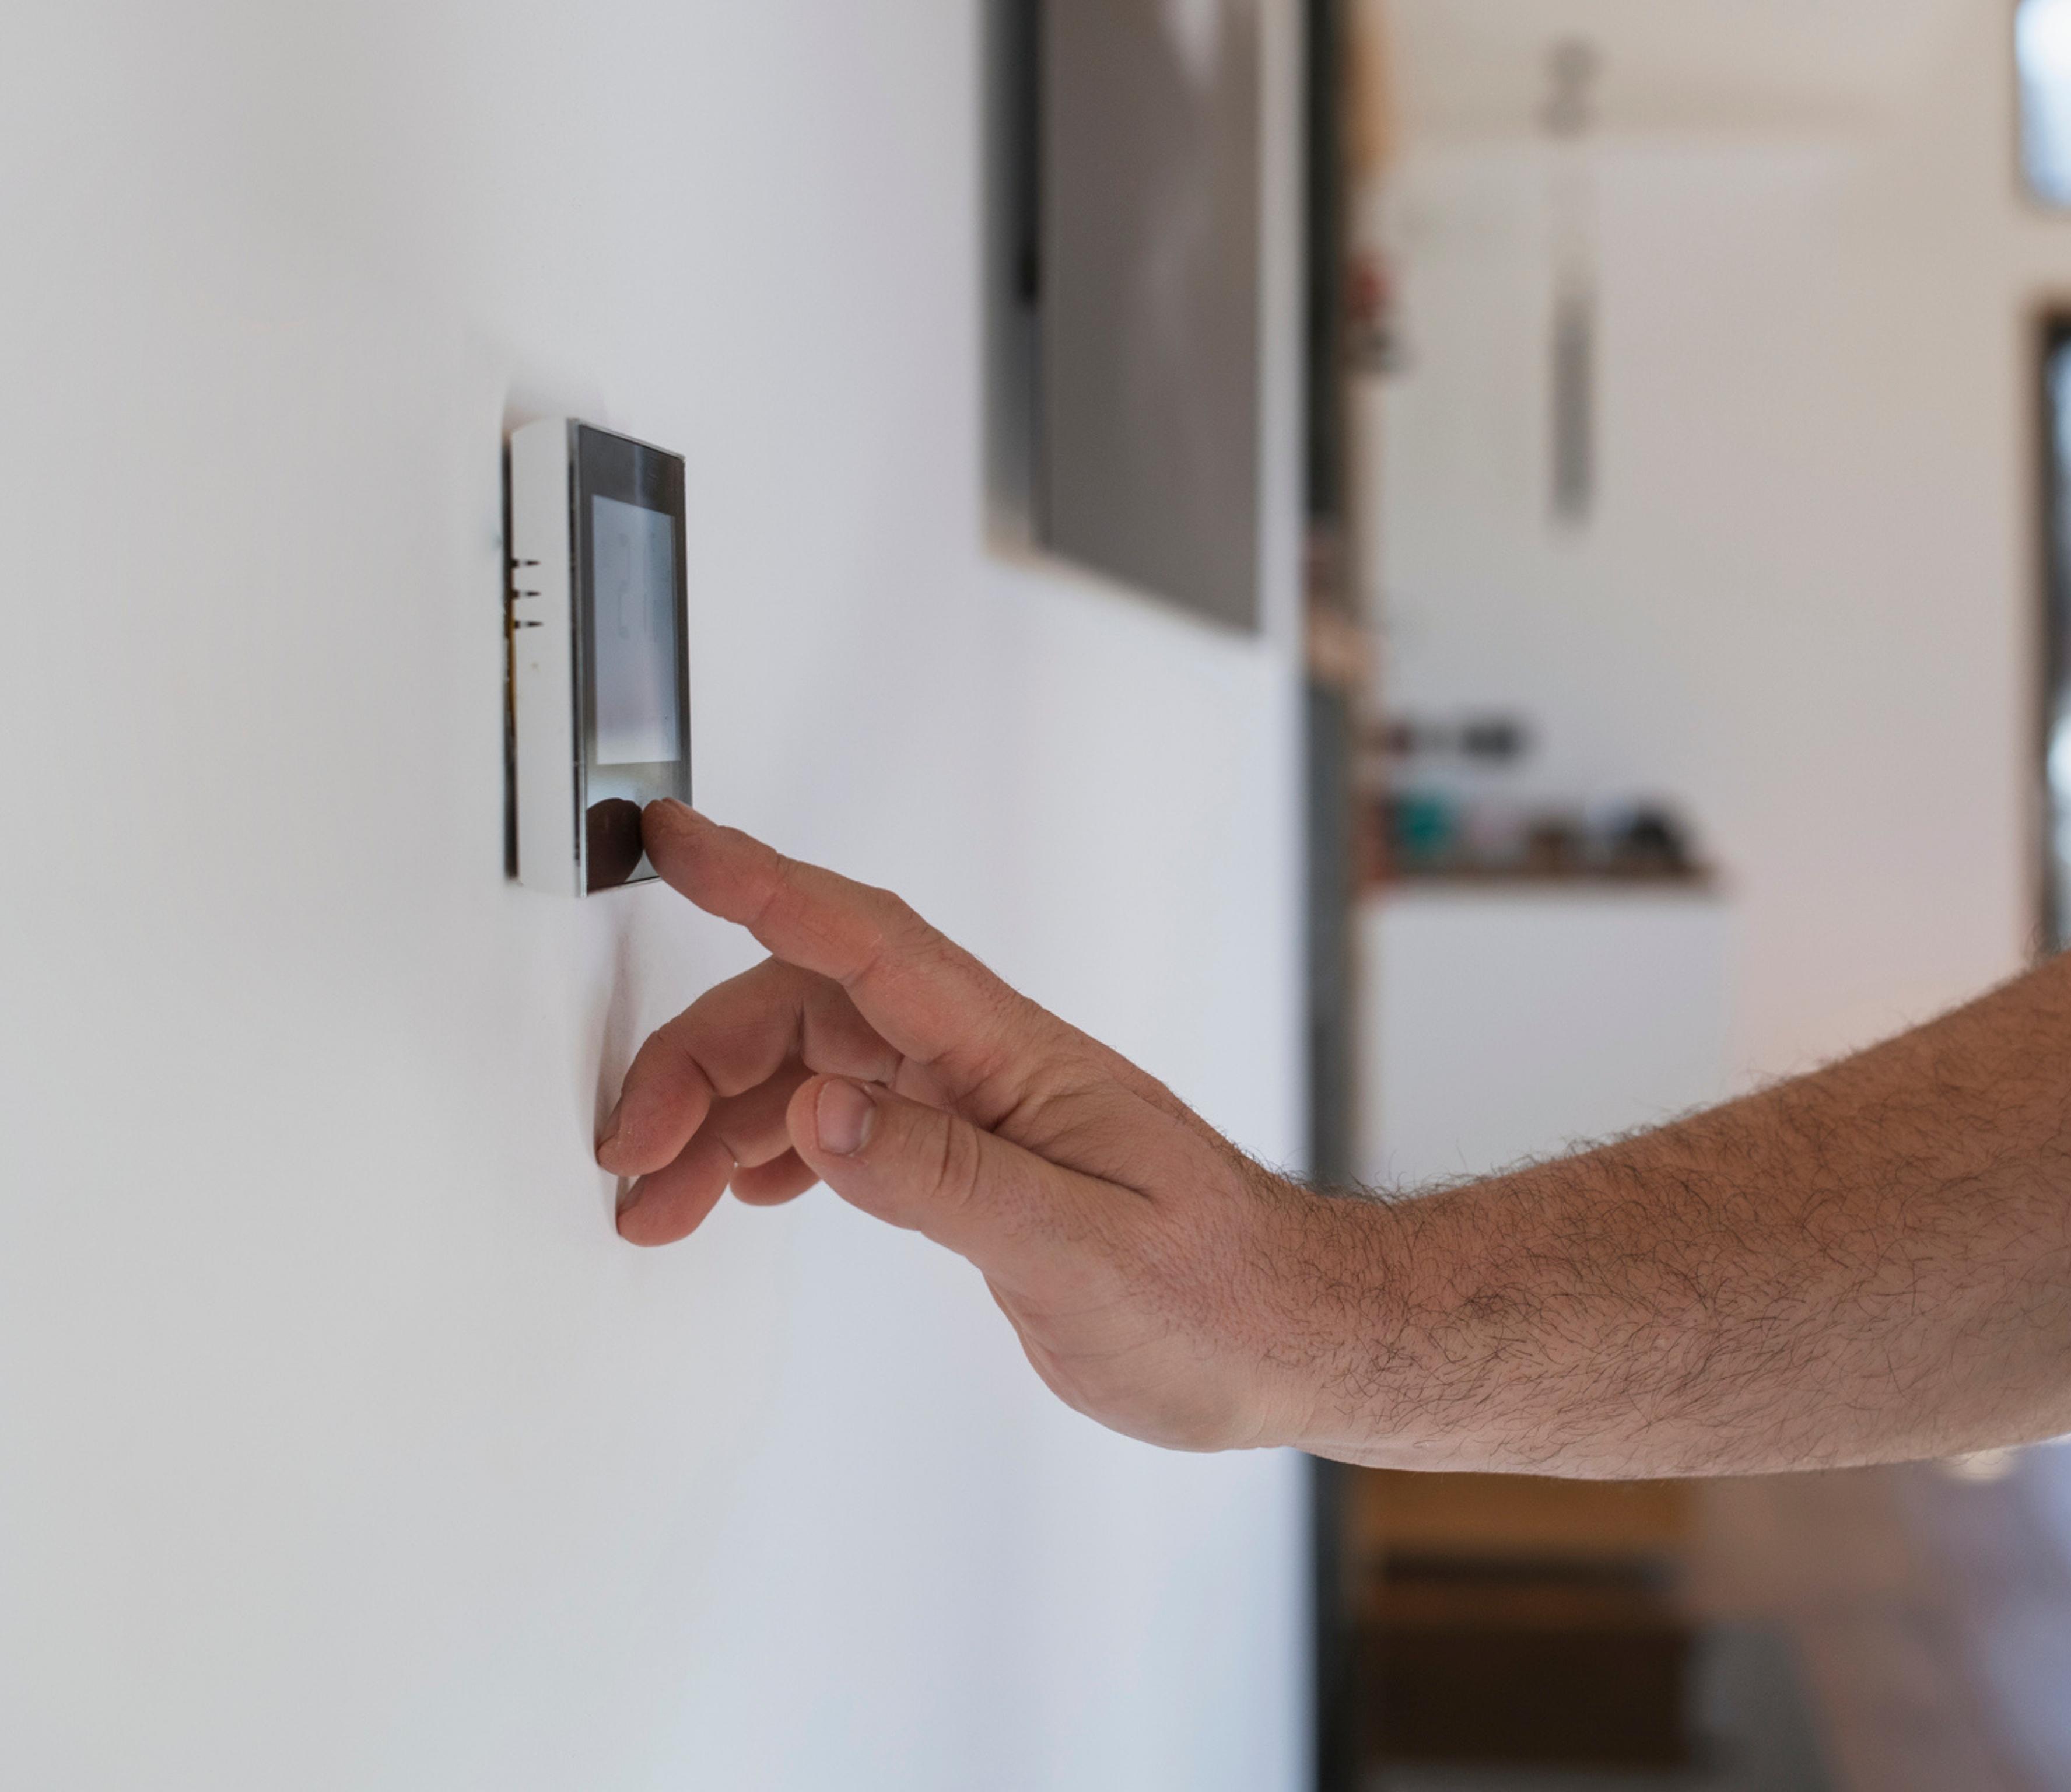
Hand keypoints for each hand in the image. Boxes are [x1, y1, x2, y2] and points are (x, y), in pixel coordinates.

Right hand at [596, 800, 1384, 1454]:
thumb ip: (944, 1180)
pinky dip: (778, 1146)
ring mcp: (984, 1112)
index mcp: (1018, 1062)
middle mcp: (993, 1068)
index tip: (670, 839)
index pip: (867, 944)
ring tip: (653, 1202)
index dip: (761, 883)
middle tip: (627, 1151)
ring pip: (818, 1070)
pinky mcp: (980, 1163)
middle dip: (701, 1061)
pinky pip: (853, 1122)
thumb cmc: (1219, 1299)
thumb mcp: (1079, 1253)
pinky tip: (737, 1185)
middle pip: (811, 1011)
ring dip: (724, 1119)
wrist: (1296, 1339)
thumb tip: (820, 1110)